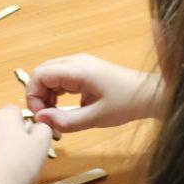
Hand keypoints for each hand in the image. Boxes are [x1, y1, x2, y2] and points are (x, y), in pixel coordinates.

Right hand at [26, 53, 165, 132]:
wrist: (150, 95)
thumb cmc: (126, 104)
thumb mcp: (95, 118)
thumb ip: (66, 121)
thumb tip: (41, 120)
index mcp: (78, 69)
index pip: (40, 75)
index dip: (33, 96)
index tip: (41, 116)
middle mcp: (76, 62)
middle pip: (42, 73)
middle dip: (38, 96)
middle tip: (47, 118)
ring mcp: (80, 64)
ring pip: (50, 75)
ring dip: (47, 95)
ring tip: (56, 116)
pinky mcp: (84, 70)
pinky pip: (61, 78)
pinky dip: (56, 92)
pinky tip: (65, 108)